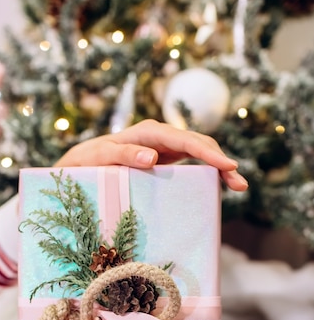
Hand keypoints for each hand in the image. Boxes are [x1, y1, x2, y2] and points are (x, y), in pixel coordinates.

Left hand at [55, 119, 247, 191]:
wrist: (80, 163)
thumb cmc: (87, 161)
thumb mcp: (100, 158)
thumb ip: (122, 155)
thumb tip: (152, 157)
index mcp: (146, 133)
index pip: (183, 139)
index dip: (207, 152)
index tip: (226, 164)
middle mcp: (159, 136)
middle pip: (198, 143)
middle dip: (221, 161)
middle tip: (240, 184)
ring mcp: (163, 147)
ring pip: (199, 151)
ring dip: (220, 167)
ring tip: (238, 186)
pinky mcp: (165, 159)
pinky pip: (192, 162)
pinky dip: (208, 171)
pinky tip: (220, 184)